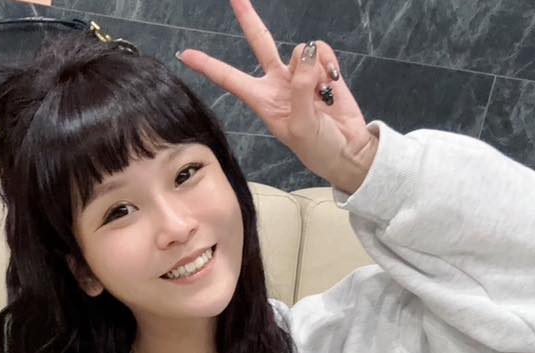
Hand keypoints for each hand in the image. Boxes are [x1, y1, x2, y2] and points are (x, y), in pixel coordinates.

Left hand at [175, 0, 377, 193]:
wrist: (348, 151)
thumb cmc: (319, 148)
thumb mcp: (301, 126)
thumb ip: (300, 89)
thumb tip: (305, 54)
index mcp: (263, 102)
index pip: (230, 79)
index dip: (209, 66)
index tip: (186, 54)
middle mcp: (278, 84)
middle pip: (261, 43)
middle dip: (249, 19)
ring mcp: (300, 75)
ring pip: (301, 50)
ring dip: (314, 70)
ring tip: (321, 97)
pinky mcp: (322, 69)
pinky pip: (321, 50)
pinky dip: (328, 64)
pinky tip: (332, 84)